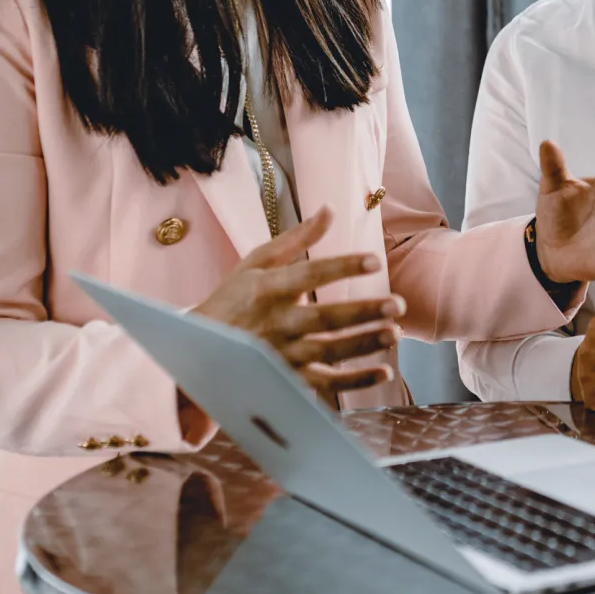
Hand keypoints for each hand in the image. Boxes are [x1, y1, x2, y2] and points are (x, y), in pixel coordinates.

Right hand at [193, 207, 403, 406]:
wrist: (197, 352)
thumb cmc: (233, 299)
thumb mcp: (257, 262)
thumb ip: (298, 238)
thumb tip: (330, 208)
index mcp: (268, 289)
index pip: (310, 275)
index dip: (342, 266)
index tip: (374, 260)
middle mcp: (275, 324)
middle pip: (324, 319)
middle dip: (362, 312)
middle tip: (397, 304)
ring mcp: (280, 356)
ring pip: (328, 353)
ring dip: (364, 345)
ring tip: (395, 333)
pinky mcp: (286, 382)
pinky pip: (324, 385)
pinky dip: (355, 381)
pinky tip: (384, 371)